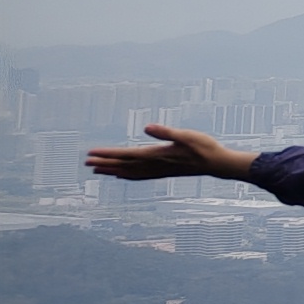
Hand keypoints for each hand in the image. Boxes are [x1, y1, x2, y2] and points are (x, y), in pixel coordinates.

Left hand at [90, 124, 248, 182]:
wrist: (217, 164)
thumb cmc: (204, 147)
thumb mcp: (186, 135)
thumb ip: (166, 132)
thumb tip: (147, 127)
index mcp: (156, 154)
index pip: (125, 155)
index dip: (107, 154)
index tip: (91, 153)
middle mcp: (154, 165)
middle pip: (123, 165)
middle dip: (104, 163)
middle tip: (86, 162)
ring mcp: (158, 170)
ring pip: (128, 172)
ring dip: (112, 170)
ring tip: (97, 169)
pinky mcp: (163, 172)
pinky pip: (139, 176)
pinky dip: (126, 175)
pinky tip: (121, 175)